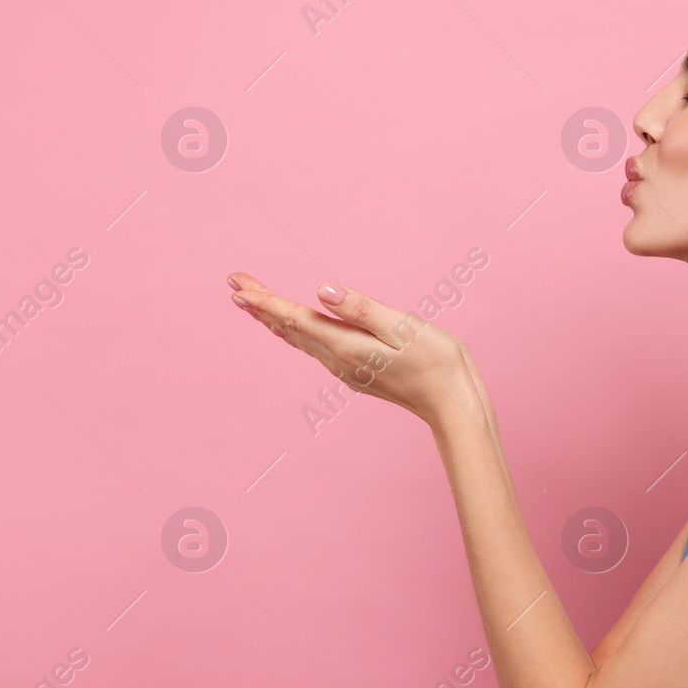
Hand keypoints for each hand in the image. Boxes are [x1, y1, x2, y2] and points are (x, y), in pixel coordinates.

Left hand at [227, 271, 486, 427]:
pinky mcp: (359, 370)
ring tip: (253, 302)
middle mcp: (339, 360)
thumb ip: (360, 309)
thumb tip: (321, 291)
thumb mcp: (402, 327)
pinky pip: (316, 347)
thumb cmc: (437, 362)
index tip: (236, 285)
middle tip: (234, 283)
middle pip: (290, 329)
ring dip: (275, 319)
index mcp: (345, 345)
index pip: (294, 319)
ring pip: (300, 339)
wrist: (454, 404)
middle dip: (260, 306)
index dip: (263, 301)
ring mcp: (347, 368)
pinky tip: (293, 327)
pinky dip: (296, 331)